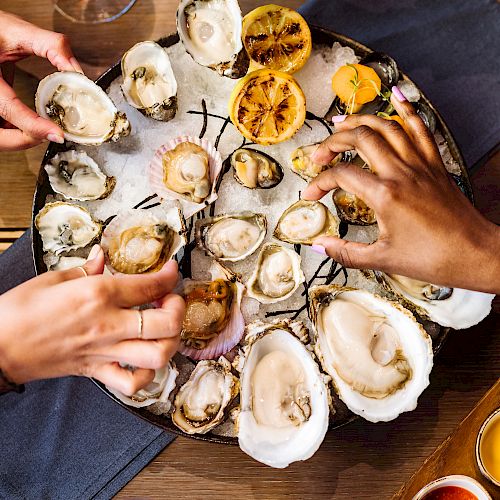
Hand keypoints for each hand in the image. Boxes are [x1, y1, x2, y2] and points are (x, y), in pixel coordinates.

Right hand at [0, 10, 81, 150]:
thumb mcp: (15, 31)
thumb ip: (50, 46)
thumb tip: (77, 70)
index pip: (9, 110)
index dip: (35, 127)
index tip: (58, 134)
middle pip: (0, 138)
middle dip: (28, 139)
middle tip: (51, 132)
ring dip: (20, 138)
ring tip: (40, 127)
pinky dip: (12, 131)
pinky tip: (25, 123)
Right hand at [0, 246, 184, 394]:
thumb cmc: (19, 310)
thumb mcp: (54, 278)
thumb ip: (87, 268)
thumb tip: (103, 257)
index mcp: (98, 294)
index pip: (150, 286)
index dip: (169, 276)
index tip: (171, 270)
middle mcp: (108, 325)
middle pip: (166, 323)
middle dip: (178, 308)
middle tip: (169, 300)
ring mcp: (105, 352)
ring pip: (158, 355)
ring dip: (170, 341)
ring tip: (162, 328)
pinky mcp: (96, 371)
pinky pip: (132, 383)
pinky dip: (146, 374)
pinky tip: (143, 358)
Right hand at [302, 90, 499, 293]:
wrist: (474, 254)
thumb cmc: (433, 258)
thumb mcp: (382, 259)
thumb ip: (345, 253)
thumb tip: (319, 246)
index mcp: (385, 195)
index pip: (341, 176)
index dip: (319, 182)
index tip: (311, 194)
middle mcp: (401, 172)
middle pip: (360, 139)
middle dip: (333, 142)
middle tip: (319, 155)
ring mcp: (420, 164)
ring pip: (387, 127)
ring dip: (360, 120)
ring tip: (341, 122)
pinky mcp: (435, 164)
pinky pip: (420, 128)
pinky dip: (407, 109)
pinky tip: (396, 95)